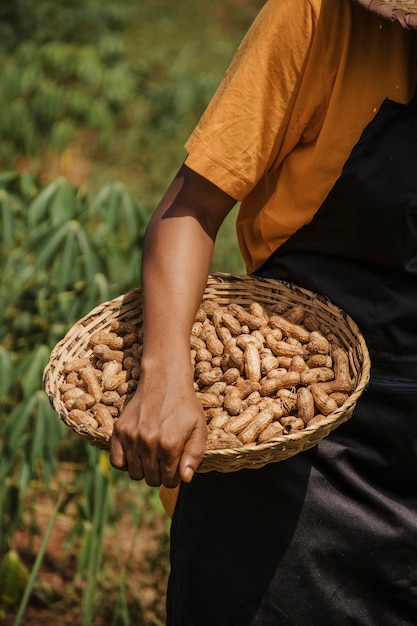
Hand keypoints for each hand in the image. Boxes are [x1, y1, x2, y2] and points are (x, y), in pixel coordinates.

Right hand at [109, 371, 206, 487]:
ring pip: (135, 474)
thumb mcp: (199, 428)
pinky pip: (117, 462)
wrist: (165, 379)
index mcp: (170, 444)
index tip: (176, 465)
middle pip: (151, 479)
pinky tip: (137, 453)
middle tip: (165, 459)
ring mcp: (131, 437)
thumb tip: (186, 478)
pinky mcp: (119, 431)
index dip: (175, 476)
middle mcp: (148, 442)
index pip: (170, 481)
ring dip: (145, 469)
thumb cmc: (185, 405)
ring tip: (152, 454)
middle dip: (161, 474)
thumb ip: (194, 455)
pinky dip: (126, 462)